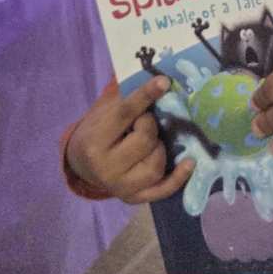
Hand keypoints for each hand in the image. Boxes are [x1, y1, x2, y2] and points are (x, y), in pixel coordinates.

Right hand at [66, 78, 193, 203]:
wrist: (82, 163)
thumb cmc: (98, 130)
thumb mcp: (103, 110)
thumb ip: (124, 95)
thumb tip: (152, 74)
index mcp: (94, 140)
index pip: (124, 114)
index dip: (145, 96)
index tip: (164, 82)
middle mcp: (105, 167)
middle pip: (144, 141)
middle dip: (151, 126)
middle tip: (146, 121)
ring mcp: (120, 186)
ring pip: (155, 166)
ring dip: (161, 149)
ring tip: (153, 141)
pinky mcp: (134, 198)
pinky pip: (162, 190)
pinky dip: (178, 178)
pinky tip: (190, 162)